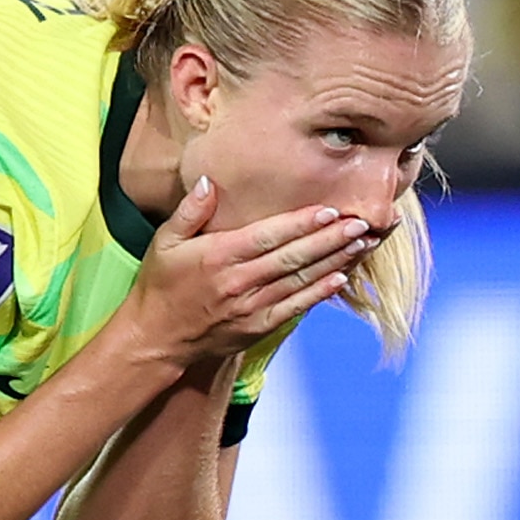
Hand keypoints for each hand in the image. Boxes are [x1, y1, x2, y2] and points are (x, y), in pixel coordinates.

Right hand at [118, 179, 372, 369]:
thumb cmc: (161, 284)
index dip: (302, 223)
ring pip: (300, 280)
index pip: (268, 236)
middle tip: (362, 223)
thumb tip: (211, 182)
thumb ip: (190, 211)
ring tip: (363, 244)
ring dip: (335, 262)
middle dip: (331, 239)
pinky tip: (342, 278)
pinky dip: (319, 293)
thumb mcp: (164, 241)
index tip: (330, 209)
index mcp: (218, 256)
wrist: (156, 338)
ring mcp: (250, 307)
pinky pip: (295, 308)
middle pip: (293, 257)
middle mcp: (238, 282)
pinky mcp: (257, 327)